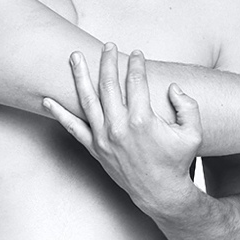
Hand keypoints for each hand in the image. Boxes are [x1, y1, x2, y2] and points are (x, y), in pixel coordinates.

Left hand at [42, 43, 202, 216]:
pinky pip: (72, 128)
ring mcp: (103, 138)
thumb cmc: (177, 162)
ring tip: (74, 57)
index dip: (136, 64)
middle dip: (108, 61)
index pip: (136, 81)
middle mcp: (118, 126)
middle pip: (108, 84)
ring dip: (79, 76)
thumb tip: (173, 87)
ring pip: (87, 100)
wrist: (159, 193)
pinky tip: (46, 100)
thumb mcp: (192, 133)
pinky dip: (59, 113)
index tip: (136, 53)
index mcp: (142, 119)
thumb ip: (188, 106)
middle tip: (108, 46)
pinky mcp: (95, 148)